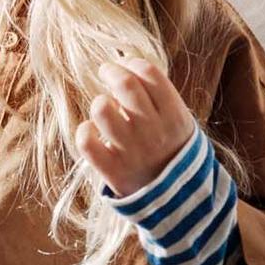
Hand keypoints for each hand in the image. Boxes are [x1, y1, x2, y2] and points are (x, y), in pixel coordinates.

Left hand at [75, 56, 195, 199]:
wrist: (176, 201)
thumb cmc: (171, 151)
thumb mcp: (179, 123)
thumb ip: (160, 96)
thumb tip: (127, 65)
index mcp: (174, 116)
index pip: (149, 73)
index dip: (132, 63)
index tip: (126, 66)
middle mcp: (153, 131)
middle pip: (124, 84)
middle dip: (110, 71)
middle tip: (107, 73)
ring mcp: (131, 151)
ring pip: (101, 108)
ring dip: (100, 103)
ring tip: (104, 110)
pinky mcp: (112, 169)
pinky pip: (86, 140)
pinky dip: (85, 131)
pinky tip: (93, 133)